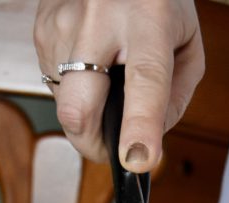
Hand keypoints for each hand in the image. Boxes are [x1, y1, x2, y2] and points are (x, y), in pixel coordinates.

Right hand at [34, 0, 203, 167]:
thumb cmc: (156, 0)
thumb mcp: (187, 42)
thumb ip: (176, 97)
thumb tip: (147, 141)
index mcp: (148, 20)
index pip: (144, 82)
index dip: (139, 127)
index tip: (136, 160)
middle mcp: (100, 18)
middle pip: (80, 107)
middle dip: (92, 145)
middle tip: (110, 150)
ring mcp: (63, 22)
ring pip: (65, 104)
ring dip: (86, 112)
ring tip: (106, 81)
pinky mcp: (42, 28)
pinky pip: (55, 84)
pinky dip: (74, 90)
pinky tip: (90, 64)